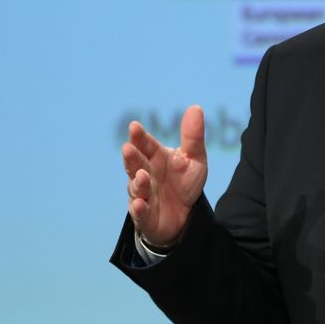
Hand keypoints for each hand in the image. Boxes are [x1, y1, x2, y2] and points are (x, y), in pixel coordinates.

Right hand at [122, 105, 208, 246]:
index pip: (145, 144)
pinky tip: (140, 203)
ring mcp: (143, 194)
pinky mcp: (145, 215)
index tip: (135, 126)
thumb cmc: (184, 182)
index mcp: (155, 156)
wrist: (185, 214)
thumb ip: (193, 137)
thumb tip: (196, 107)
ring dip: (137, 182)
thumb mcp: (194, 159)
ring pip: (136, 187)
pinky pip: (140, 212)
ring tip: (141, 175)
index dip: (139, 137)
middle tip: (128, 148)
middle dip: (131, 156)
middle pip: (135, 163)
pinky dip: (139, 208)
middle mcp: (144, 173)